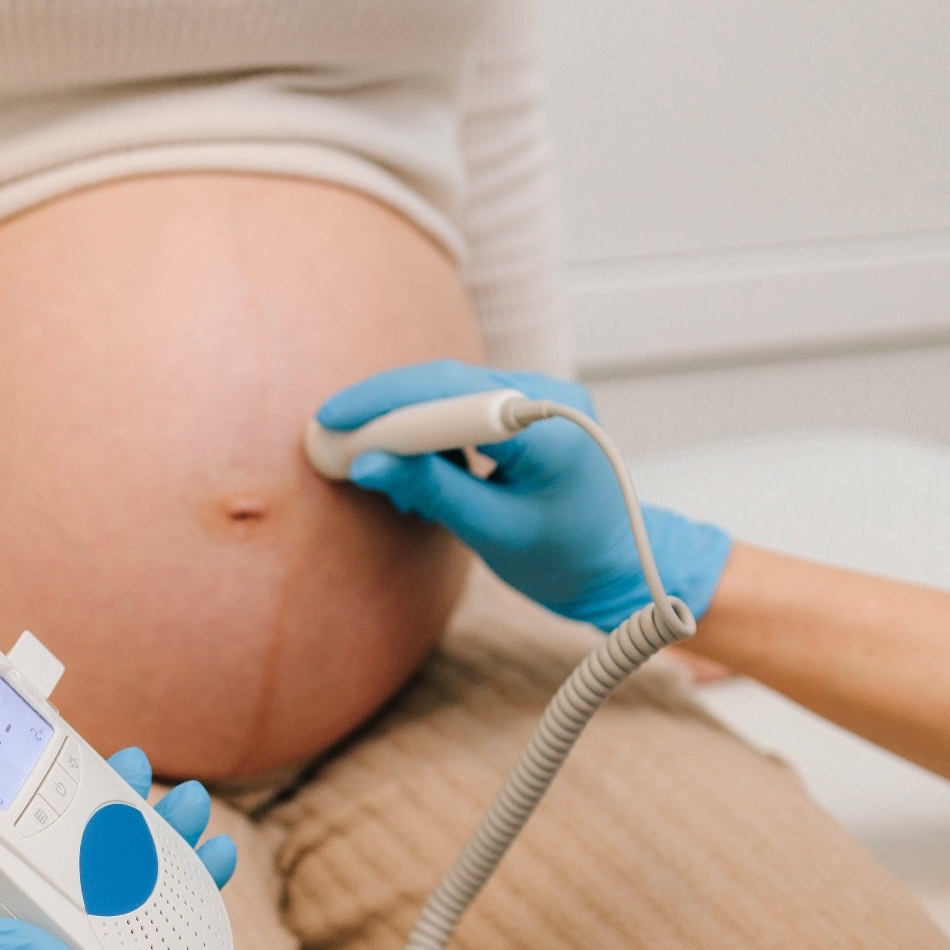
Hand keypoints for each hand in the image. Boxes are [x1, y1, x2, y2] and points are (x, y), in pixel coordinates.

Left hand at [0, 750, 393, 949]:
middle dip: (111, 831)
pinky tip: (218, 861)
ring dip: (161, 851)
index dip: (43, 845)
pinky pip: (180, 932)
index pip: (31, 915)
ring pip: (138, 906)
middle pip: (87, 896)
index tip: (66, 788)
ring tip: (190, 805)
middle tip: (137, 773)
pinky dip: (197, 891)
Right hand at [318, 358, 731, 630]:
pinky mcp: (529, 408)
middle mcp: (550, 396)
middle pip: (445, 381)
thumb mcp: (490, 531)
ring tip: (367, 458)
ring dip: (403, 419)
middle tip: (331, 431)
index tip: (335, 422)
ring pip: (449, 390)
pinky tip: (407, 462)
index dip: (385, 407)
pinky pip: (464, 404)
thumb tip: (368, 462)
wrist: (618, 567)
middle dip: (383, 406)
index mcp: (549, 428)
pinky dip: (428, 428)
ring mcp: (542, 396)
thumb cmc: (564, 560)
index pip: (449, 396)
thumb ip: (430, 490)